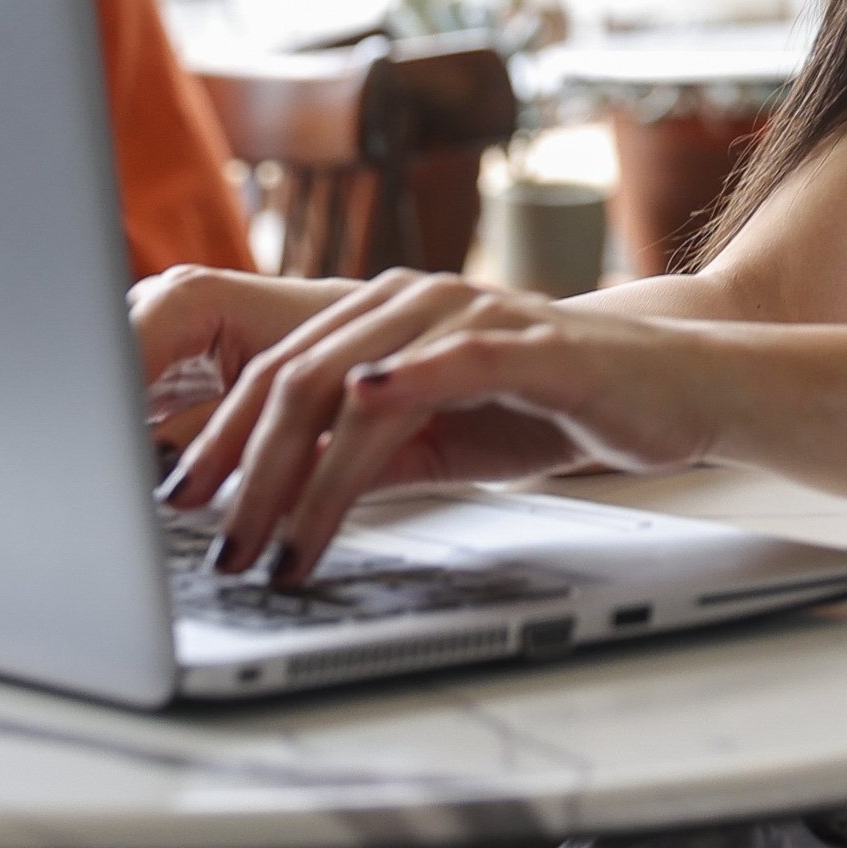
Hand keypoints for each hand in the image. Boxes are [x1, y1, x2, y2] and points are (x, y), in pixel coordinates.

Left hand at [154, 269, 736, 586]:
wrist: (672, 388)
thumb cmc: (554, 407)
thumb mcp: (436, 438)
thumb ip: (359, 453)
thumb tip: (270, 497)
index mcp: (379, 316)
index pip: (273, 373)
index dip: (214, 439)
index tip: (174, 504)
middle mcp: (410, 301)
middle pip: (293, 380)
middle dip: (239, 471)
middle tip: (213, 545)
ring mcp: (467, 315)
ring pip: (353, 384)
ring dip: (300, 475)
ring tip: (272, 543)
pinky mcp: (528, 342)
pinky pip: (451, 360)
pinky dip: (401, 387)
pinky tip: (361, 414)